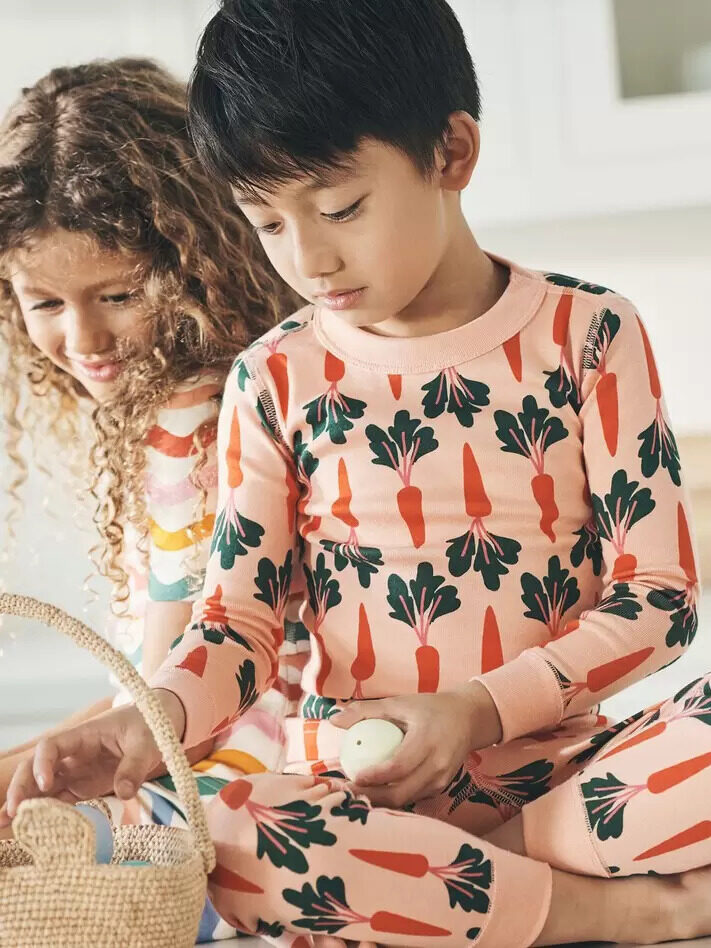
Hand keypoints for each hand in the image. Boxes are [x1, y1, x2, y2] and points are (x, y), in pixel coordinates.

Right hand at [0, 689, 185, 826]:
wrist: (157, 725)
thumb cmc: (149, 725)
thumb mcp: (146, 741)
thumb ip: (135, 765)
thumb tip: (124, 793)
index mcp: (84, 736)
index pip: (51, 746)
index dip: (42, 763)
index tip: (45, 784)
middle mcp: (73, 755)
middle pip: (36, 767)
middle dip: (22, 787)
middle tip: (13, 811)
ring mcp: (76, 772)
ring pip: (42, 787)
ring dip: (24, 804)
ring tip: (4, 825)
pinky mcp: (83, 788)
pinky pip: (59, 801)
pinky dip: (44, 814)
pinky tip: (30, 830)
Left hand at [330, 683, 501, 807]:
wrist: (469, 718)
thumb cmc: (430, 708)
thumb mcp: (398, 703)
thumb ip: (365, 711)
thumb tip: (334, 720)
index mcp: (428, 740)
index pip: (398, 766)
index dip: (375, 776)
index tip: (353, 776)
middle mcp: (438, 764)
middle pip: (402, 792)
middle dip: (372, 797)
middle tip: (347, 793)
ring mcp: (442, 779)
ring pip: (407, 799)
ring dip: (381, 802)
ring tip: (356, 795)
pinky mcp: (442, 787)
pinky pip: (415, 797)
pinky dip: (394, 798)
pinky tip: (375, 794)